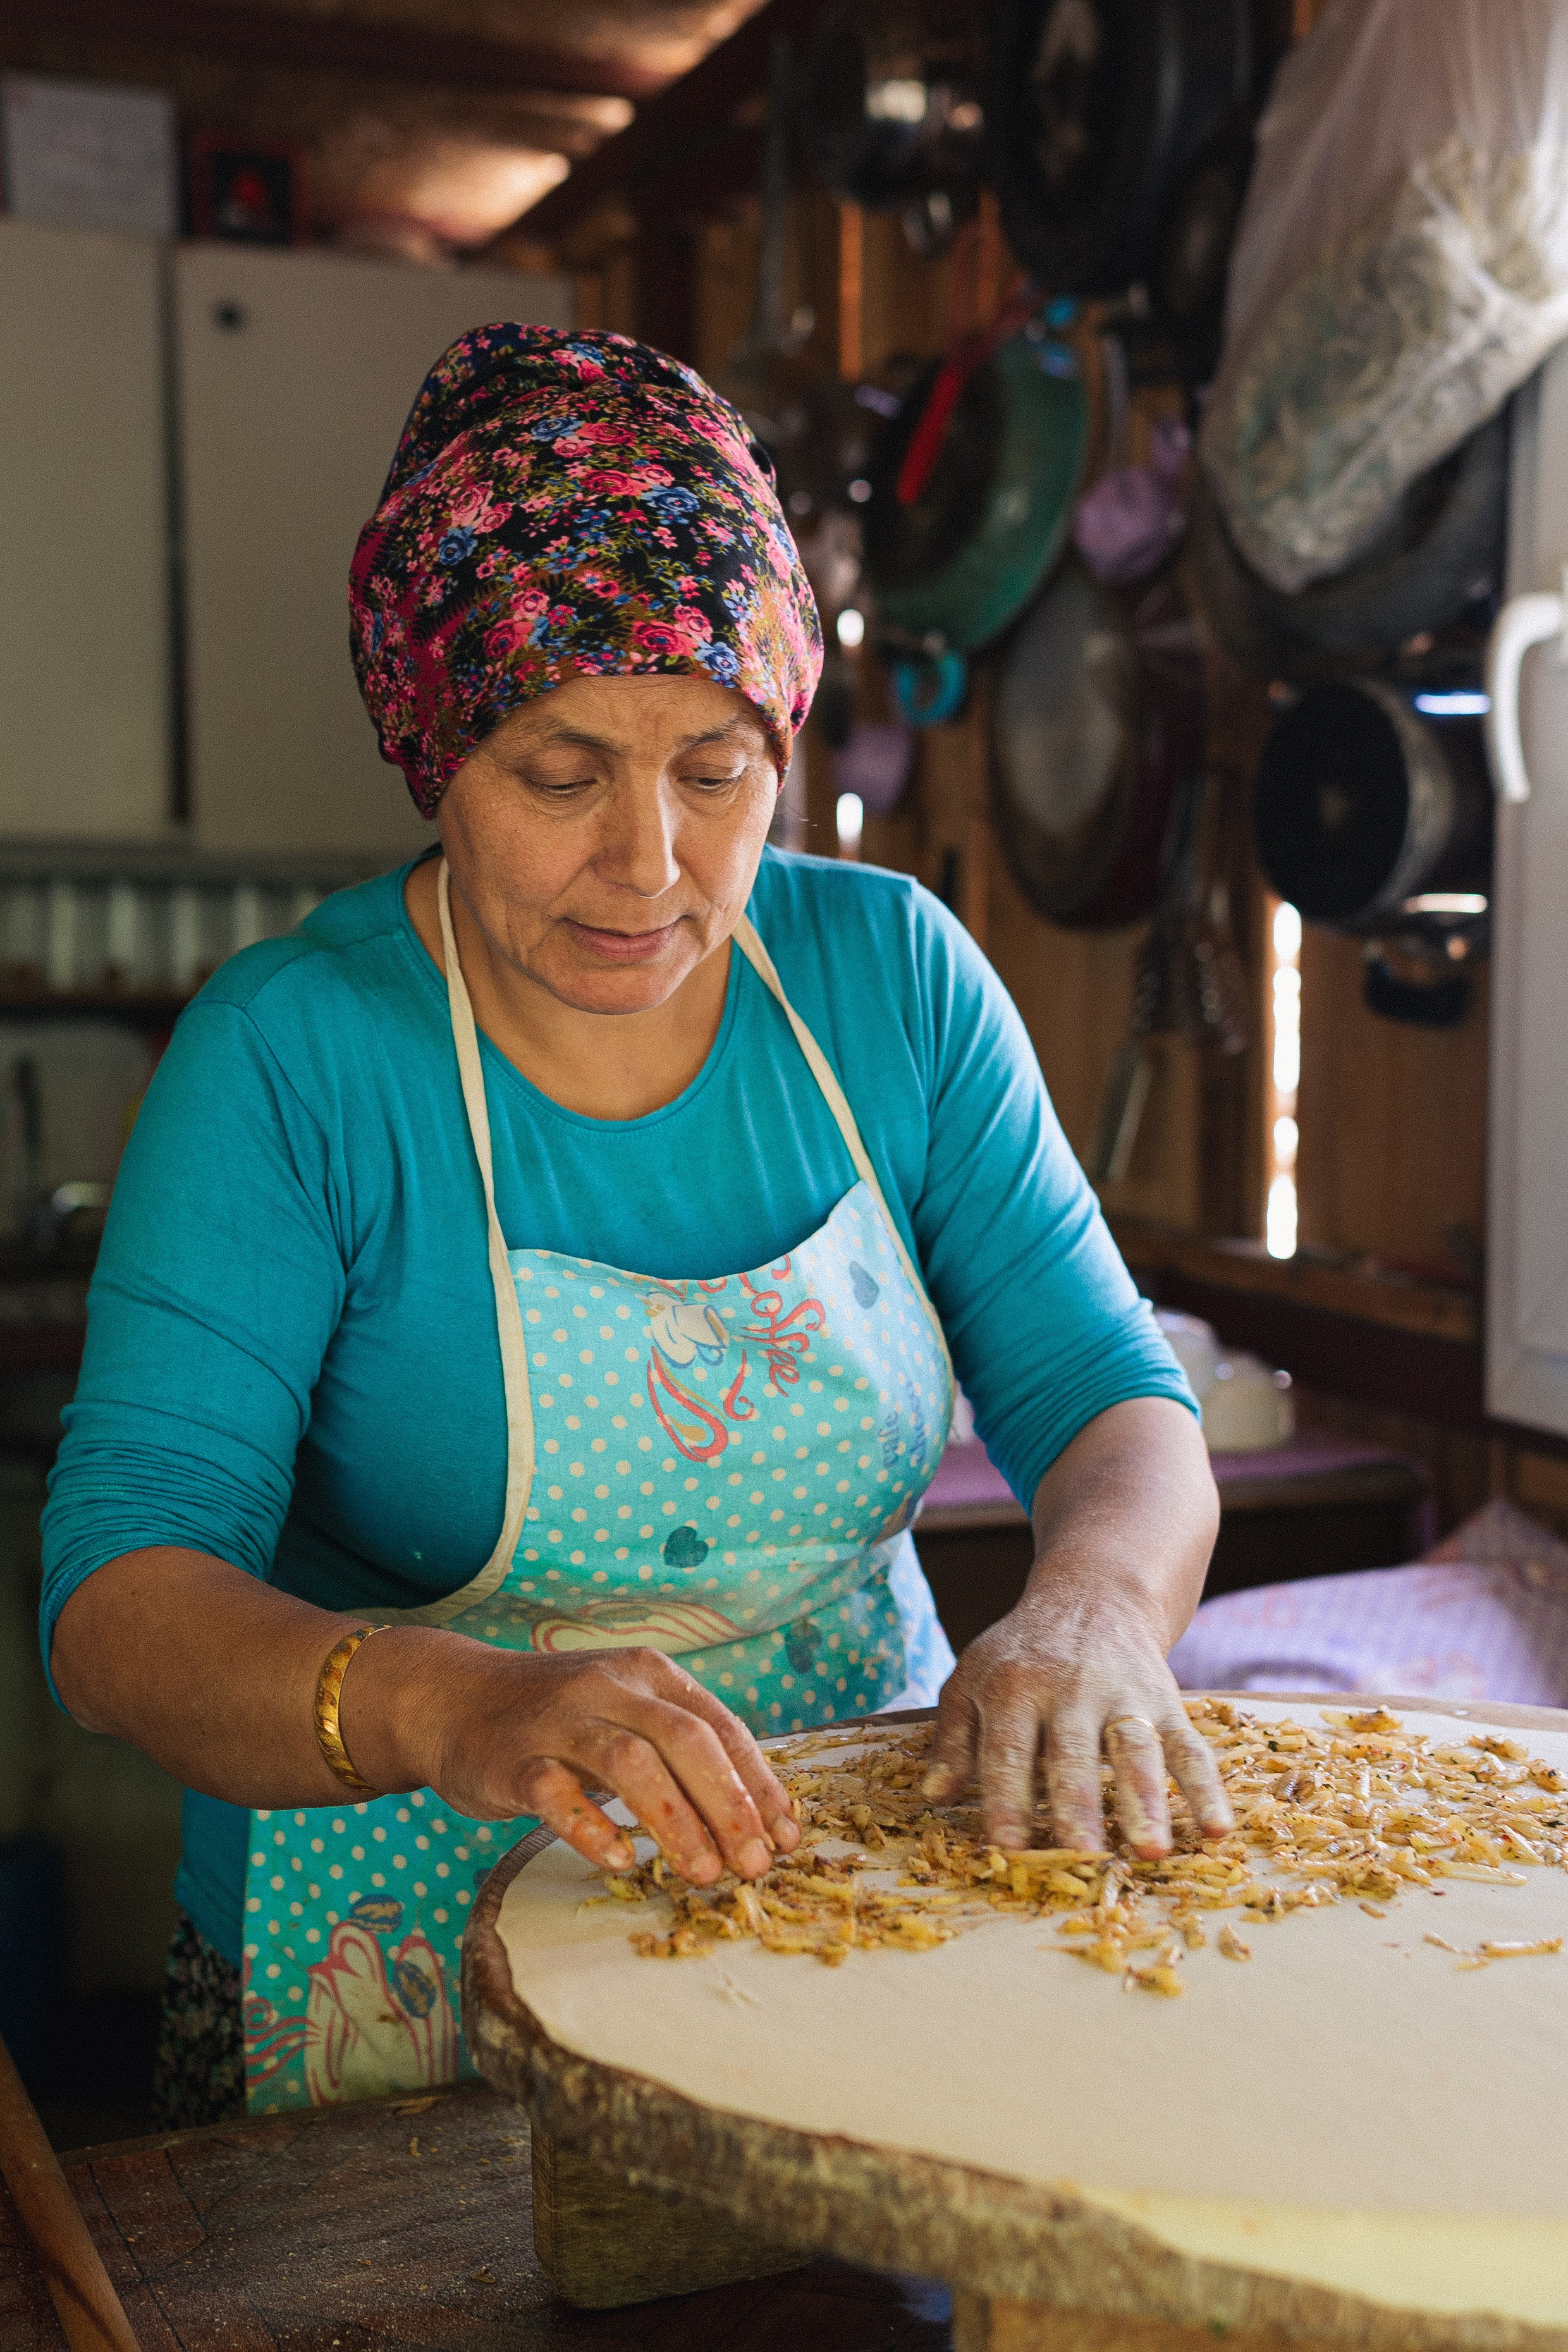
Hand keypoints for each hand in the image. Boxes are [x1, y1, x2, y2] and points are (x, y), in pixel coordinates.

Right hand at [348, 1634, 801, 1884]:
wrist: (450, 1696)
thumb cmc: (557, 1718)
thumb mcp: (624, 1712)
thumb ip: (680, 1753)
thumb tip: (756, 1819)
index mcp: (649, 1674)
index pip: (721, 1726)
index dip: (760, 1784)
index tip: (787, 1837)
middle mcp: (609, 1686)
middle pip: (686, 1740)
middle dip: (729, 1804)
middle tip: (756, 1864)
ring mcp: (559, 1719)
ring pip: (630, 1762)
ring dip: (675, 1820)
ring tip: (704, 1874)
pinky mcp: (513, 1757)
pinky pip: (556, 1792)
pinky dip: (592, 1826)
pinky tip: (620, 1860)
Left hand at [920, 1562, 1232, 1859]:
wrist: (1092, 1594)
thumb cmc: (1021, 1652)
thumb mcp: (972, 1678)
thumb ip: (954, 1738)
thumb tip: (933, 1797)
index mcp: (1015, 1686)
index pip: (1009, 1750)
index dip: (1006, 1799)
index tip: (1006, 1849)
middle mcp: (1070, 1689)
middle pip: (1074, 1753)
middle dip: (1078, 1806)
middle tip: (1082, 1855)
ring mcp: (1124, 1696)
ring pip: (1136, 1750)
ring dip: (1146, 1801)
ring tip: (1151, 1850)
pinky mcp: (1166, 1702)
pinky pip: (1189, 1746)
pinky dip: (1206, 1787)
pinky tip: (1218, 1829)